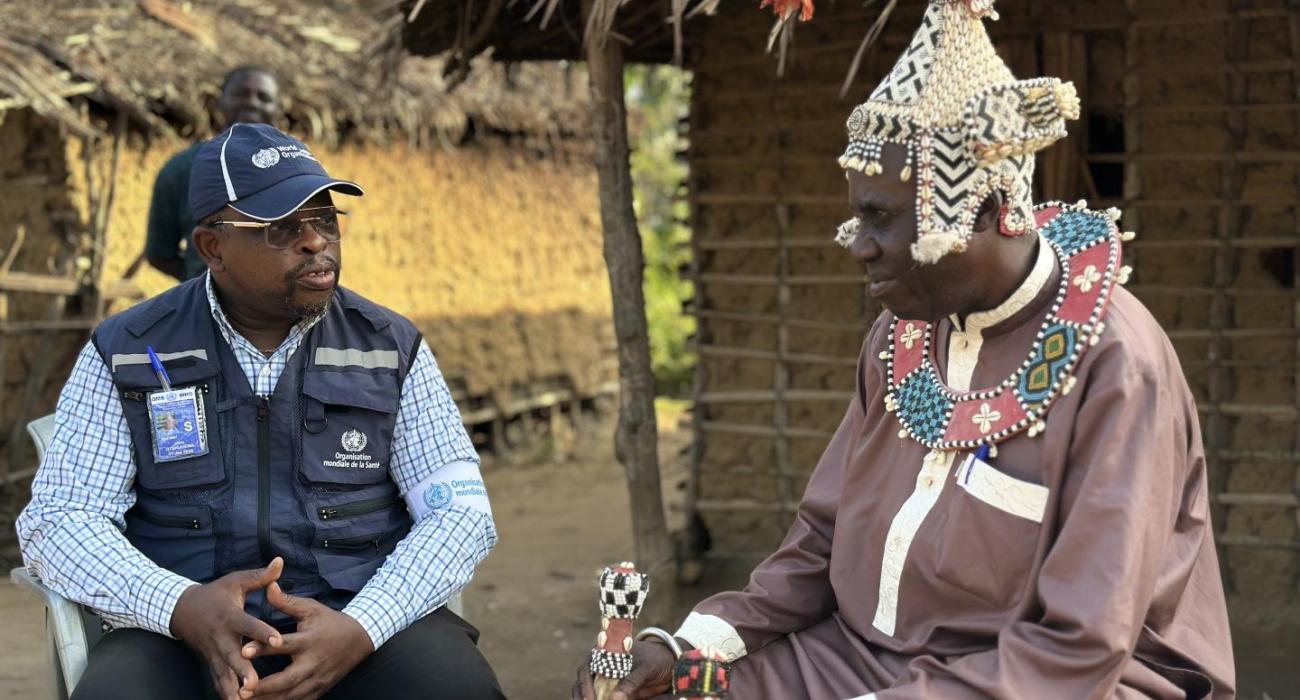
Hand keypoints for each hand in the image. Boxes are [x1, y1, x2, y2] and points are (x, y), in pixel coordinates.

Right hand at [170, 557, 285, 699]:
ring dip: (232, 687)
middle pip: (232, 655)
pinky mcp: (210, 663)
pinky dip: (225, 693)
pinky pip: (218, 680)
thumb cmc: (216, 594)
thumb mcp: (236, 581)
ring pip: (223, 673)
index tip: (277, 640)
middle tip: (254, 684)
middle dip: (242, 670)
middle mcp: (221, 637)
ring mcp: (213, 653)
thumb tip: (281, 562)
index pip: (247, 624)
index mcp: (230, 616)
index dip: (262, 632)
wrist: (183, 610)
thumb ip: (260, 576)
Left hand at [240, 581, 373, 699]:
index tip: (242, 651)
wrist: (360, 639)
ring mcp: (318, 679)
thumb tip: (268, 586)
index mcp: (309, 640)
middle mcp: (313, 662)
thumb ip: (287, 601)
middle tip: (242, 690)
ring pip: (292, 695)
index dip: (263, 648)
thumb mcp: (311, 608)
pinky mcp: (320, 689)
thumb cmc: (331, 621)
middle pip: (287, 679)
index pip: (283, 645)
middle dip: (264, 686)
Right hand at [571, 640, 675, 699]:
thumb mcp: (645, 669)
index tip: (590, 699)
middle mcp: (599, 666)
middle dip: (583, 696)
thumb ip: (631, 682)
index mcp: (604, 653)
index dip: (585, 684)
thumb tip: (615, 698)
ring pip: (587, 693)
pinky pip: (599, 697)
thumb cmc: (654, 660)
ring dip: (586, 699)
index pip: (587, 668)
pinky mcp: (609, 692)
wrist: (667, 666)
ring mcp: (603, 680)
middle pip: (582, 683)